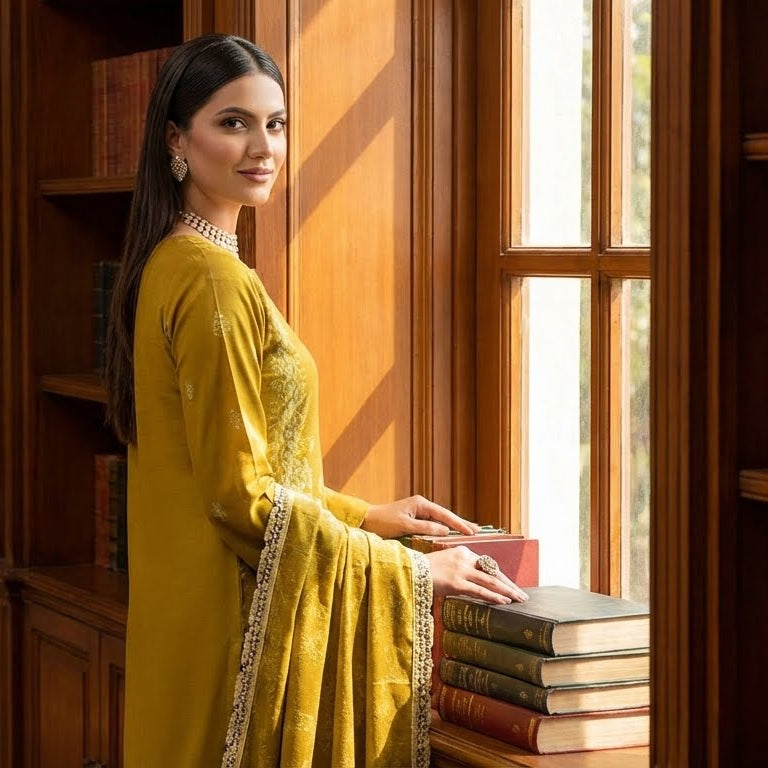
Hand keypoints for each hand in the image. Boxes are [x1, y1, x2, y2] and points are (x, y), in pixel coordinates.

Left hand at [361, 495, 479, 538]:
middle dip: (461, 523)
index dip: (459, 524)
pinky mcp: (414, 520)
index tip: (472, 531)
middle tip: (478, 531)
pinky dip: (444, 529)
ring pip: (440, 520)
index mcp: (420, 504)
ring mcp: (418, 512)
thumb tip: (445, 531)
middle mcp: (421, 506)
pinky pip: (433, 524)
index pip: (444, 515)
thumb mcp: (405, 526)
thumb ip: (426, 528)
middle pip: (445, 516)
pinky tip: (451, 534)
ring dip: (454, 527)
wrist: (366, 520)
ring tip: (470, 532)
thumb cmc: (383, 522)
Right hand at [426, 546, 528, 604]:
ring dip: (507, 591)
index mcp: (463, 552)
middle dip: (509, 584)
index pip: (488, 565)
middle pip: (493, 572)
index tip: (511, 585)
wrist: (409, 570)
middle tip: (522, 594)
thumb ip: (460, 569)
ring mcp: (461, 570)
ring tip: (519, 599)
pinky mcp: (456, 582)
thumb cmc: (424, 570)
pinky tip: (504, 602)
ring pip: (490, 581)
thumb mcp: (445, 563)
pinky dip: (493, 597)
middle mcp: (465, 558)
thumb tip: (474, 582)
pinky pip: (479, 591)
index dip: (501, 576)